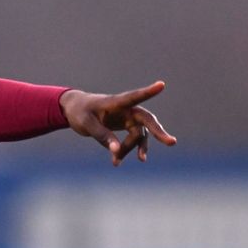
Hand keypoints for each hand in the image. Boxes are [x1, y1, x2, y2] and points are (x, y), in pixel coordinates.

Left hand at [61, 81, 175, 165]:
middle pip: (147, 120)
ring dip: (130, 149)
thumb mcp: (86, 124)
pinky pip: (132, 141)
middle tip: (172, 142)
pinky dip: (124, 151)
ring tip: (116, 163)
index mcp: (117, 102)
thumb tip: (116, 152)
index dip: (148, 92)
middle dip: (158, 132)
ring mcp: (129, 118)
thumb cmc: (80, 112)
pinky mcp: (127, 127)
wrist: (76, 110)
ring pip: (138, 135)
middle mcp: (127, 109)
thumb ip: (102, 136)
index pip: (134, 97)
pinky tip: (116, 162)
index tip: (161, 85)